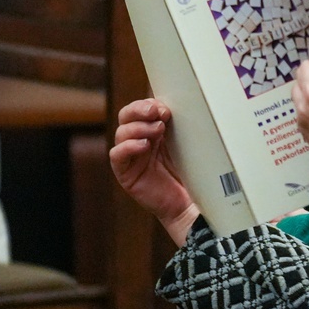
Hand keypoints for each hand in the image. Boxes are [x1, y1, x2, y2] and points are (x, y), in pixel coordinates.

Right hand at [109, 98, 198, 243]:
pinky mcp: (126, 173)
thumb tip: (185, 103)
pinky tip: (144, 145)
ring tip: (158, 129)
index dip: (148, 103)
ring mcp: (131, 157)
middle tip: (157, 111)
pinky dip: (128, 146)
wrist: (192, 204)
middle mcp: (139, 141)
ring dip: (139, 127)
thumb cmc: (192, 174)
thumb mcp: (188, 144)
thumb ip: (181, 126)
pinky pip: (117, 155)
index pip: (140, 108)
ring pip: (121, 132)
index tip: (165, 106)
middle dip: (139, 109)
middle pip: (126, 116)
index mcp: (152, 130)